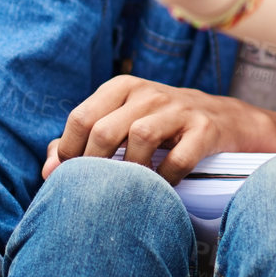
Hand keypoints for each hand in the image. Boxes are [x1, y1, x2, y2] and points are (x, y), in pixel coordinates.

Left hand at [42, 75, 275, 182]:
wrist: (228, 121)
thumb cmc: (164, 125)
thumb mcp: (124, 120)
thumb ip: (84, 141)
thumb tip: (47, 169)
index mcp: (123, 88)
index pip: (81, 118)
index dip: (69, 153)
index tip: (73, 176)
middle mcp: (148, 93)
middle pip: (104, 130)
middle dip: (93, 167)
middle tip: (97, 188)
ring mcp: (179, 109)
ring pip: (139, 138)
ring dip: (130, 171)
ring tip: (130, 187)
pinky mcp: (205, 129)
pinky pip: (178, 158)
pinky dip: (165, 178)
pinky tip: (162, 187)